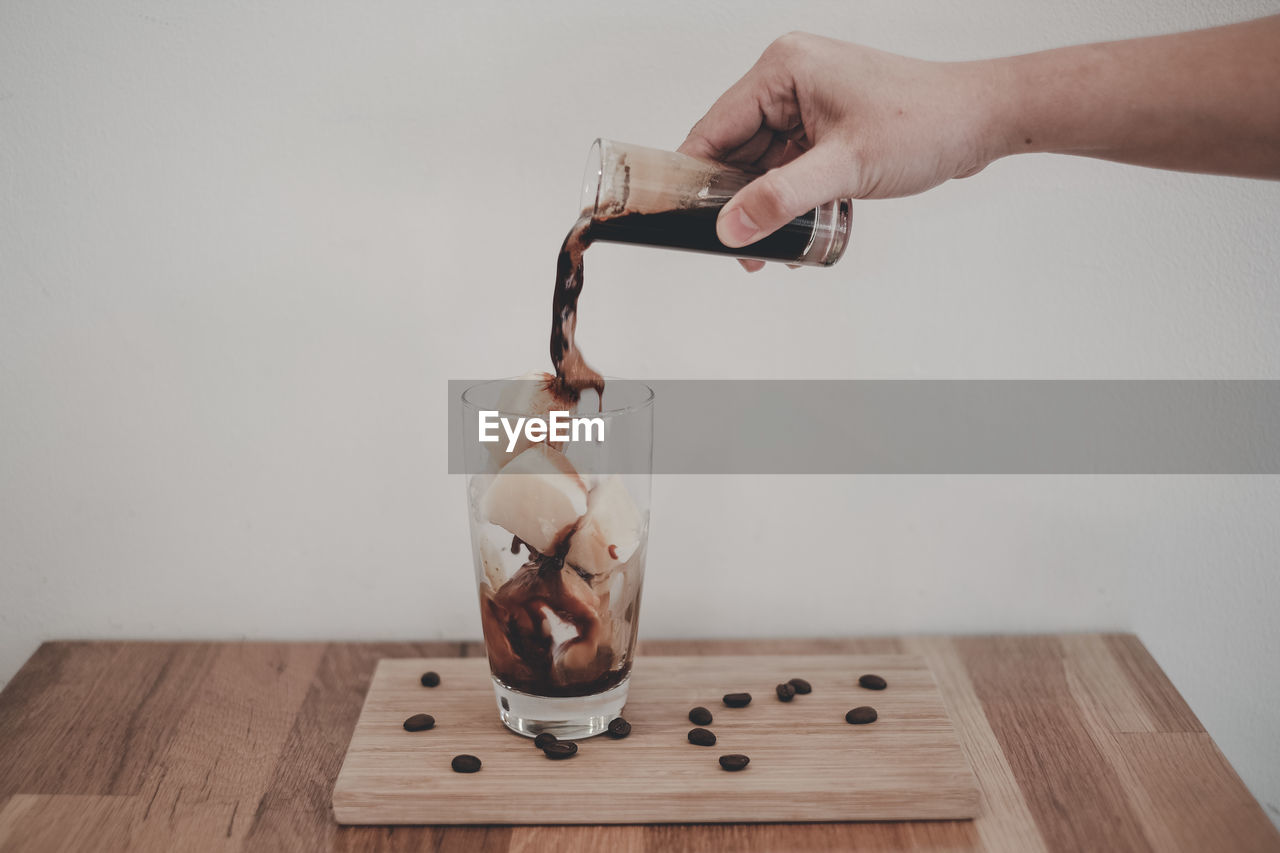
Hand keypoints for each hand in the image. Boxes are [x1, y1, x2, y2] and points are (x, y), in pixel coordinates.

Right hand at [678, 32, 999, 264]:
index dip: (692, 177)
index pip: (714, 128)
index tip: (677, 219)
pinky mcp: (827, 122)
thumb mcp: (845, 167)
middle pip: (734, 148)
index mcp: (783, 69)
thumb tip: (728, 230)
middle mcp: (790, 78)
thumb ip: (780, 199)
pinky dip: (789, 197)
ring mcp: (809, 100)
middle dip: (733, 201)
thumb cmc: (925, 124)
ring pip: (762, 161)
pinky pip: (790, 163)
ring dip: (763, 205)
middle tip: (735, 250)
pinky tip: (793, 233)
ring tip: (767, 251)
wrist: (983, 120)